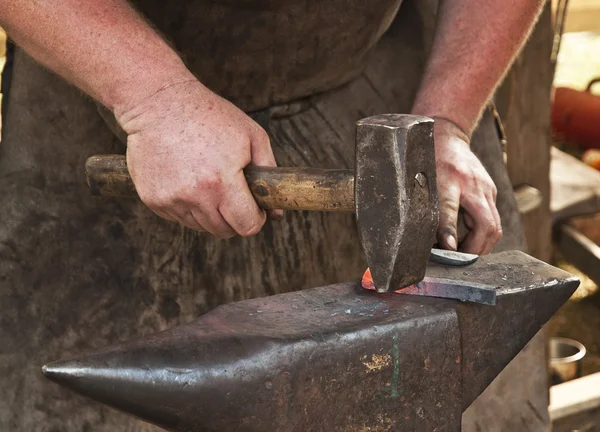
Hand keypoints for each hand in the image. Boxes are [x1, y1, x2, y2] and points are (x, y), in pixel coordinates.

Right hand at [116, 80, 279, 237]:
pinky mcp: (153, 200)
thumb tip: (276, 211)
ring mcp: (171, 200)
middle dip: (233, 217)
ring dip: (210, 212)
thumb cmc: (210, 116)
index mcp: (222, 182)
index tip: (254, 207)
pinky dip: (187, 206)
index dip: (256, 219)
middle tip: (232, 193)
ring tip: (207, 180)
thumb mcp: (252, 136)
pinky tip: (187, 179)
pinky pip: (179, 217)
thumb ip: (269, 173)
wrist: (159, 103)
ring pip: (201, 226)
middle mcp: (194, 196)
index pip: (246, 226)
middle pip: (224, 231)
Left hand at [434, 118, 501, 254]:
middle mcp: (472, 185)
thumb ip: (426, 208)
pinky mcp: (491, 192)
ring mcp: (486, 188)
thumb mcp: (422, 181)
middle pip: (486, 226)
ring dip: (481, 245)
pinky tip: (468, 240)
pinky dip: (483, 234)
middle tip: (457, 259)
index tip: (448, 249)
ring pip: (494, 226)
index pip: (449, 210)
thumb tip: (427, 237)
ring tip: (462, 253)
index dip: (449, 232)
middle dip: (475, 249)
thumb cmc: (430, 160)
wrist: (448, 136)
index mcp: (449, 179)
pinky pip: (493, 220)